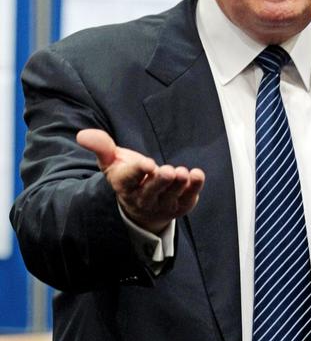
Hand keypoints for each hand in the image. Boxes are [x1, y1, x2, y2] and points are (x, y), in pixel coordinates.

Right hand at [77, 129, 204, 234]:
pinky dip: (194, 188)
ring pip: (171, 196)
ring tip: (183, 172)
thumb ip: (101, 147)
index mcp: (124, 186)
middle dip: (159, 182)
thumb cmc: (128, 176)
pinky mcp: (180, 206)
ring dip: (178, 185)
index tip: (147, 163)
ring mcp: (162, 205)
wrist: (142, 206)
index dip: (137, 171)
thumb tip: (83, 135)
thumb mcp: (112, 161)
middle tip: (168, 171)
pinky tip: (197, 175)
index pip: (129, 180)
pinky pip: (188, 199)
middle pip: (151, 192)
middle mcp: (143, 199)